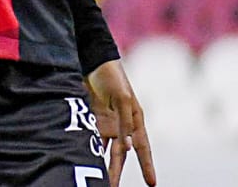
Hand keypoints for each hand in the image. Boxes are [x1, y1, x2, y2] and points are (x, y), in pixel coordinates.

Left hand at [86, 59, 156, 185]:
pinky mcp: (94, 121)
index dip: (147, 165)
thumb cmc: (113, 77)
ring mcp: (108, 124)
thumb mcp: (123, 98)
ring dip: (103, 167)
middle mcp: (123, 125)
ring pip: (106, 152)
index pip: (142, 147)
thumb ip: (125, 123)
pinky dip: (90, 153)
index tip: (152, 183)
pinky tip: (86, 164)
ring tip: (101, 183)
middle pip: (120, 155)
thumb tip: (128, 147)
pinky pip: (93, 141)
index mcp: (135, 119)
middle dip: (116, 173)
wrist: (93, 63)